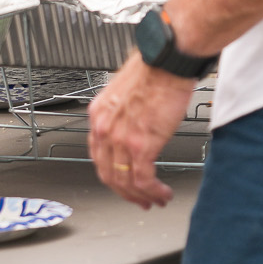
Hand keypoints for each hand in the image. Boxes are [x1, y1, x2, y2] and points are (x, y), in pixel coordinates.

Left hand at [88, 54, 194, 207]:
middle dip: (125, 192)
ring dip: (142, 195)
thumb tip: (133, 130)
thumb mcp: (124, 95)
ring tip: (156, 199)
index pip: (98, 155)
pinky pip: (142, 178)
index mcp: (98, 115)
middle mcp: (103, 128)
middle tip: (140, 200)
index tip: (123, 184)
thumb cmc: (152, 73)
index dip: (111, 174)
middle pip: (107, 173)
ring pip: (125, 180)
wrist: (165, 63)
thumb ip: (122, 116)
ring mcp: (120, 138)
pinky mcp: (141, 144)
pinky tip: (163, 192)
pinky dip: (153, 190)